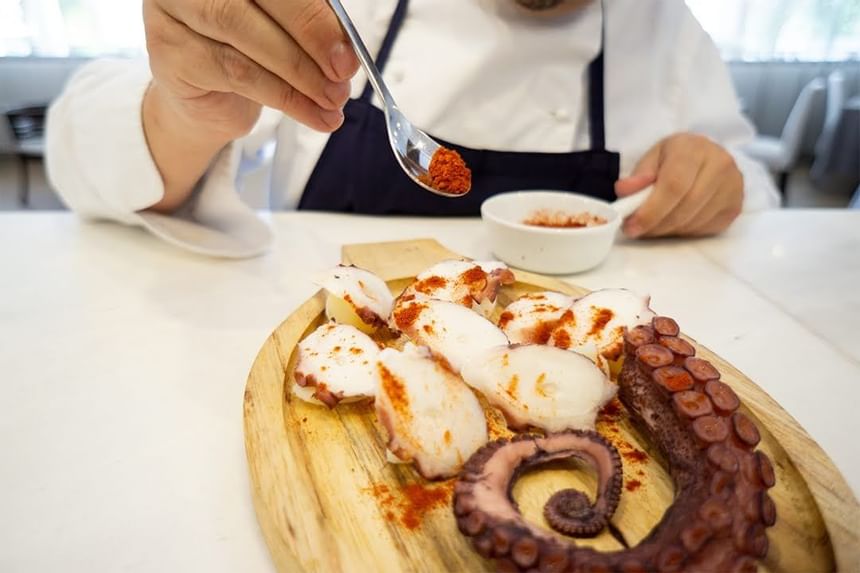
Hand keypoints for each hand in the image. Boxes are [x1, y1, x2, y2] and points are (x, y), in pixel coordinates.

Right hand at [143, 0, 358, 139]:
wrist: (205, 99)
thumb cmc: (250, 49)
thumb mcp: (286, 29)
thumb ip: (311, 26)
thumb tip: (344, 53)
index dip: (315, 15)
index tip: (347, 53)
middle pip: (264, 1)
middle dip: (312, 41)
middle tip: (342, 75)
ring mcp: (175, 12)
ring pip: (250, 42)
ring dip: (301, 77)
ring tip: (332, 101)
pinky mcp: (171, 54)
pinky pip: (238, 74)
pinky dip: (284, 98)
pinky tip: (313, 114)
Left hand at [615, 134, 743, 237]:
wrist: (707, 156)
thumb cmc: (675, 157)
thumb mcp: (653, 157)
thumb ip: (638, 174)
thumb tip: (625, 190)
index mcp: (694, 148)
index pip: (673, 185)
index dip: (650, 211)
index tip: (631, 226)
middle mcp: (719, 164)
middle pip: (685, 206)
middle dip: (656, 225)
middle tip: (637, 230)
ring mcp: (732, 186)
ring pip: (695, 221)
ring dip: (669, 231)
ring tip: (654, 225)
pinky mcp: (736, 206)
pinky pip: (705, 229)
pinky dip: (684, 232)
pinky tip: (675, 223)